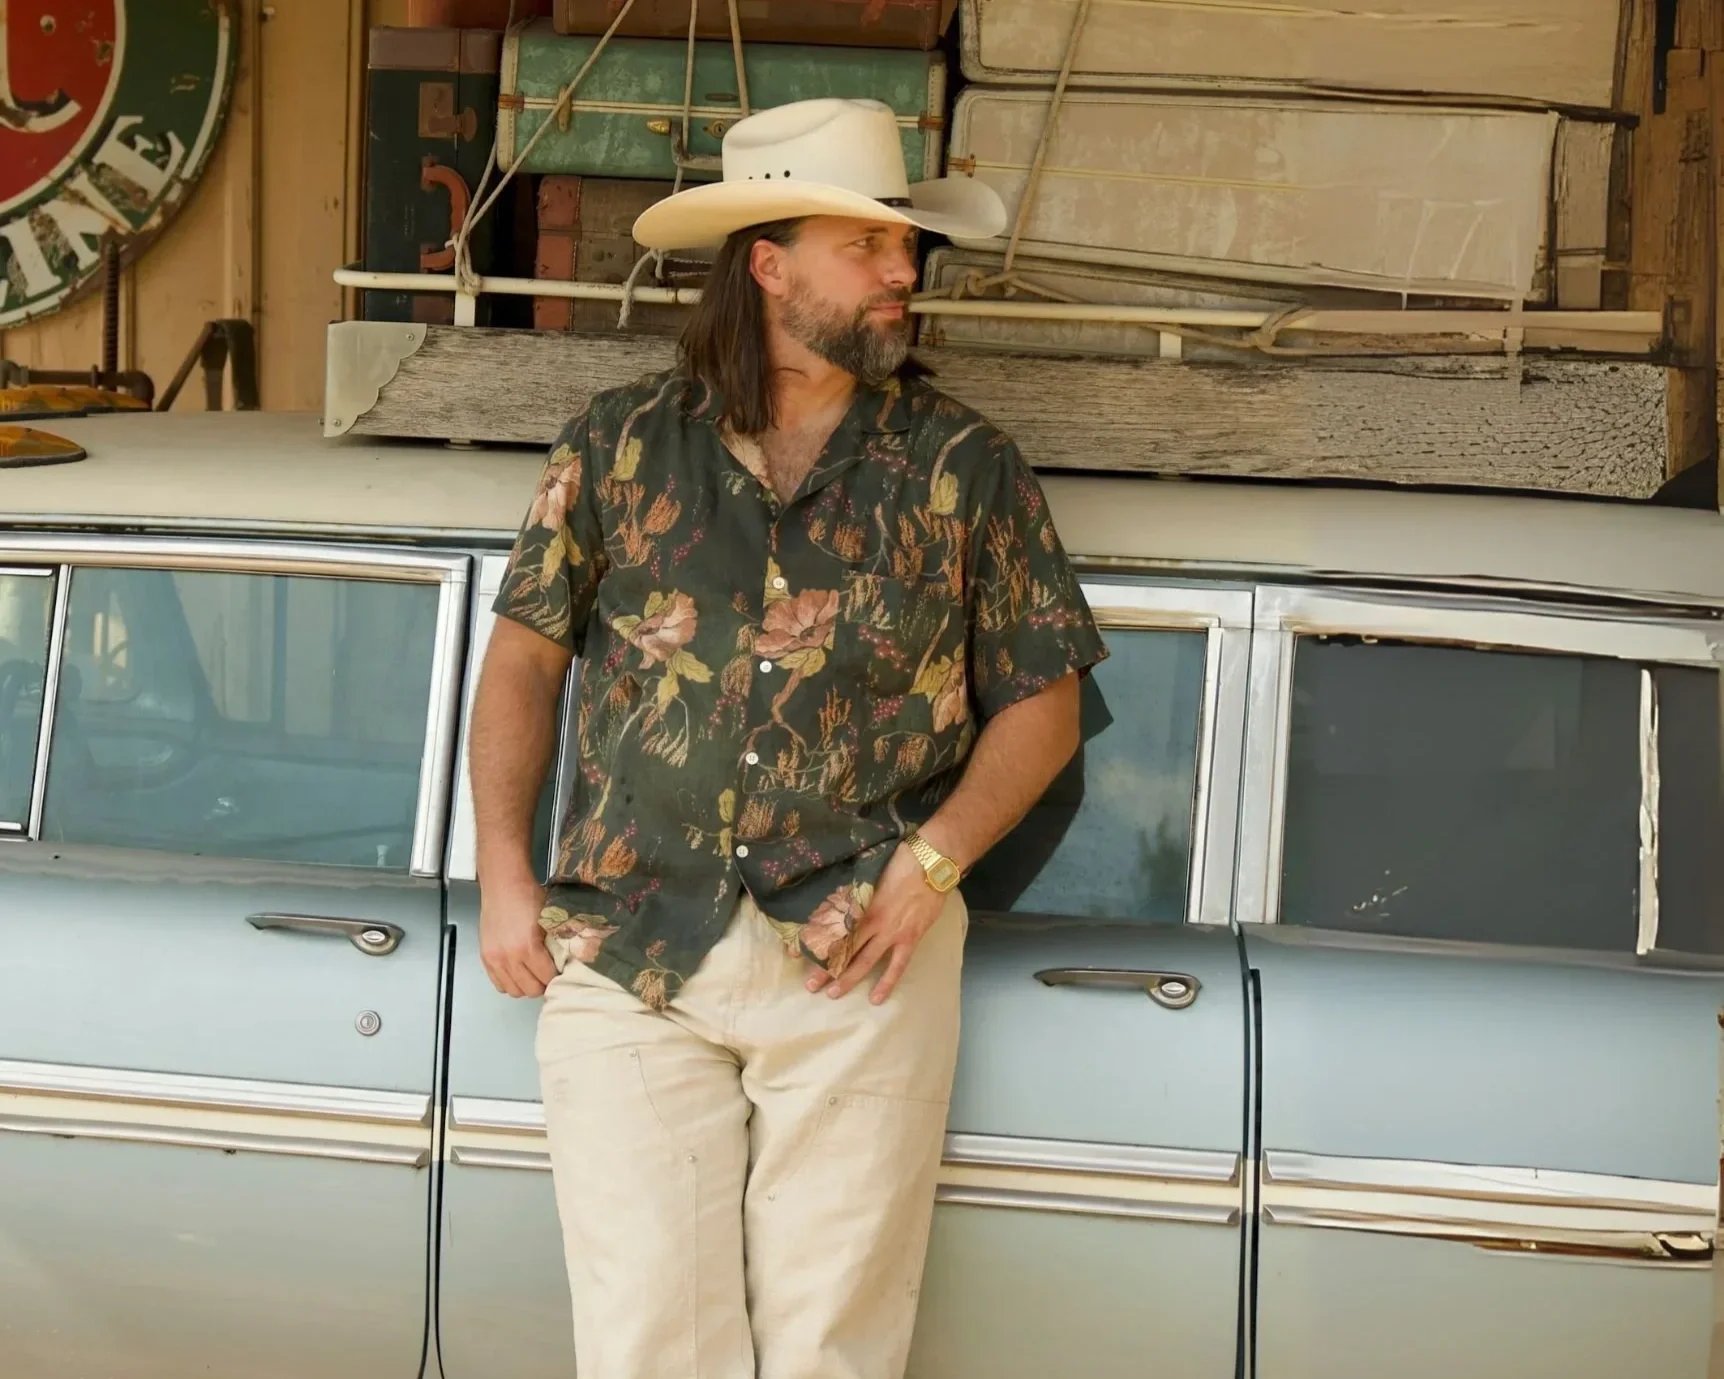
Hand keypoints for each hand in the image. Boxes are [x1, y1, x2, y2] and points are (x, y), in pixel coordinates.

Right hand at [480, 873, 556, 997]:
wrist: (503, 885)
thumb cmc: (528, 897)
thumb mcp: (550, 919)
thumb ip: (556, 944)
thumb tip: (566, 961)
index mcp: (528, 947)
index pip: (547, 978)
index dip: (557, 977)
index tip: (562, 973)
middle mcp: (509, 957)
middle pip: (530, 990)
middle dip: (543, 985)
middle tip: (549, 975)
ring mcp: (495, 959)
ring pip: (514, 991)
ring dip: (526, 986)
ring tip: (533, 975)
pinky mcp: (485, 958)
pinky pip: (499, 984)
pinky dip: (510, 983)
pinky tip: (518, 973)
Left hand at [807, 844, 947, 1004]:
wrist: (933, 862)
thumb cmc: (901, 860)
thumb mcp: (871, 873)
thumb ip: (857, 891)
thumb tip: (839, 897)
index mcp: (860, 904)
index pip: (832, 928)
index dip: (816, 941)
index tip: (797, 952)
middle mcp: (872, 923)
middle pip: (844, 949)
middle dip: (826, 968)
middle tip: (810, 985)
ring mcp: (892, 933)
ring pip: (865, 961)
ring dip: (848, 978)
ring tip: (832, 994)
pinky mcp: (910, 938)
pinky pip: (897, 966)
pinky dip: (887, 982)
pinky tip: (876, 999)